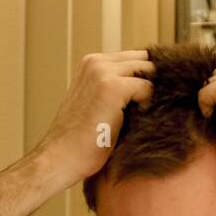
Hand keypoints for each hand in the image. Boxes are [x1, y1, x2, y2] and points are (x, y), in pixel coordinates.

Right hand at [34, 50, 153, 186]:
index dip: (146, 77)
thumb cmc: (80, 141)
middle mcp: (96, 62)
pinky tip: (139, 122)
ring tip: (145, 117)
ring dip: (152, 92)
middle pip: (144, 59)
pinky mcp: (112, 87)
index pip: (133, 58)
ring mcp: (103, 72)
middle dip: (154, 80)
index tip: (149, 100)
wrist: (60, 157)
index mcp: (90, 64)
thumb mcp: (96, 105)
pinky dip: (149, 104)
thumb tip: (151, 90)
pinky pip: (148, 87)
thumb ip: (116, 90)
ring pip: (148, 70)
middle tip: (155, 108)